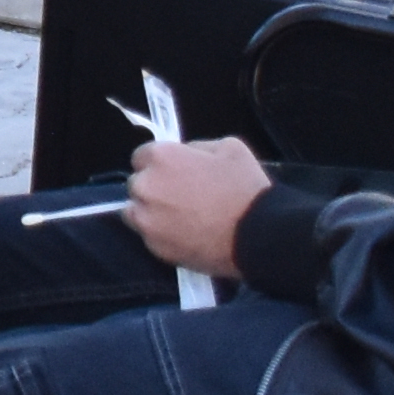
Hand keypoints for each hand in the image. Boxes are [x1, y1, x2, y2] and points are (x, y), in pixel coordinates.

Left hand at [125, 136, 268, 279]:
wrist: (257, 236)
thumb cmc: (245, 188)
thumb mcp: (228, 148)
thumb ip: (197, 147)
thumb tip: (185, 155)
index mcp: (161, 158)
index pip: (142, 156)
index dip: (160, 163)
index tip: (174, 171)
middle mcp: (146, 187)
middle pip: (137, 184)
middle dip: (154, 186)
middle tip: (181, 195)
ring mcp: (147, 219)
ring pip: (135, 211)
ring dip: (150, 211)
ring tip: (178, 217)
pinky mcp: (154, 246)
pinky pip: (148, 235)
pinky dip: (160, 234)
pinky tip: (183, 234)